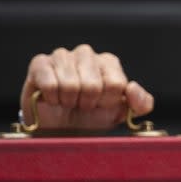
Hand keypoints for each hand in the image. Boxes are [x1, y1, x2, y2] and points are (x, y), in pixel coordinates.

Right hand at [19, 44, 153, 131]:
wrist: (60, 128)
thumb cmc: (92, 117)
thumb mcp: (121, 113)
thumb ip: (140, 103)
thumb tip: (132, 88)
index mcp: (109, 63)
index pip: (115, 84)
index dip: (107, 102)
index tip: (100, 105)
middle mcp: (86, 54)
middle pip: (93, 84)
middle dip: (87, 103)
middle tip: (81, 105)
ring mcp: (62, 56)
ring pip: (70, 84)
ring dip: (69, 102)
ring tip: (67, 101)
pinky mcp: (40, 63)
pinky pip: (49, 83)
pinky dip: (51, 98)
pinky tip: (52, 98)